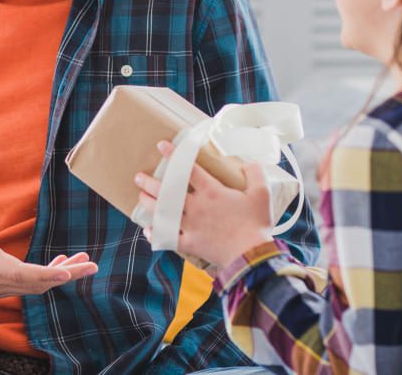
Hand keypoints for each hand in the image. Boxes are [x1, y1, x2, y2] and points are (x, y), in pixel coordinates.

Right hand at [0, 200, 97, 297]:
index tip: (71, 271)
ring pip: (33, 286)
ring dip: (58, 276)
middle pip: (36, 283)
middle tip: (91, 264)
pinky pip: (25, 286)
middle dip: (66, 275)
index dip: (50, 274)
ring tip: (80, 261)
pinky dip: (45, 277)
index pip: (24, 274)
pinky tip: (57, 266)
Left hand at [134, 141, 273, 268]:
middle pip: (167, 191)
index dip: (174, 155)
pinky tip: (149, 229)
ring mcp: (190, 226)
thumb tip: (249, 163)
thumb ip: (255, 174)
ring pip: (163, 212)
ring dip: (149, 204)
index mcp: (211, 191)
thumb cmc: (256, 223)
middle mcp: (196, 207)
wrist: (251, 256)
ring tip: (141, 197)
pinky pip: (168, 238)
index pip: (188, 169)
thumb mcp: (261, 193)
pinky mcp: (189, 243)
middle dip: (150, 183)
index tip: (161, 146)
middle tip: (139, 177)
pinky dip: (157, 234)